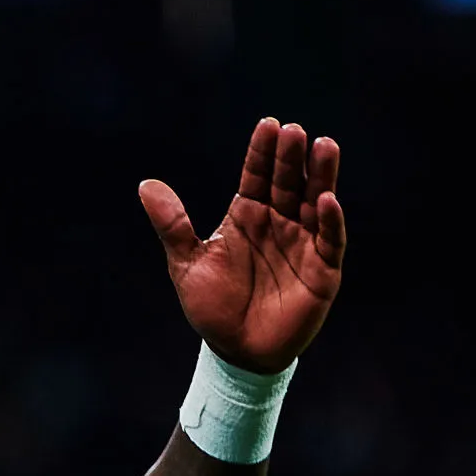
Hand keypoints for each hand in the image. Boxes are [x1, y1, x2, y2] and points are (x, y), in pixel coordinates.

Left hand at [139, 118, 345, 372]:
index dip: (262, 152)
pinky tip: (326, 200)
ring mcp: (303, 244)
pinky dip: (330, 221)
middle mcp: (278, 223)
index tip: (267, 124)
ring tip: (323, 145)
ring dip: (320, 176)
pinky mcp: (322, 271)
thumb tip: (145, 184)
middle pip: (287, 183)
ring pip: (315, 202)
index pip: (256, 176)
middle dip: (290, 158)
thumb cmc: (213, 306)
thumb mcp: (186, 263)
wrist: (235, 351)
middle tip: (293, 130)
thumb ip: (172, 224)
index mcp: (247, 217)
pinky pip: (329, 241)